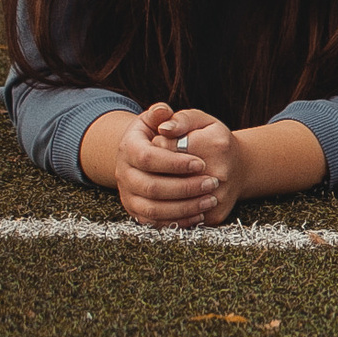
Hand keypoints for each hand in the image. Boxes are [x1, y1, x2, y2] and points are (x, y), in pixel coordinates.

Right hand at [115, 102, 235, 227]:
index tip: (201, 163)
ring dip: (184, 207)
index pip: (147, 157)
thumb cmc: (168, 134)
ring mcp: (128, 195)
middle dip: (185, 187)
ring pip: (153, 209)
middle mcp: (124, 173)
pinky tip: (200, 214)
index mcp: (129, 147)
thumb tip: (163, 113)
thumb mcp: (164, 117)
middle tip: (213, 183)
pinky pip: (155, 223)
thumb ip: (164, 113)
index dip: (174, 163)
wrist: (160, 155)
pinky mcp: (137, 211)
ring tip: (211, 199)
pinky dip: (179, 221)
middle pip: (150, 187)